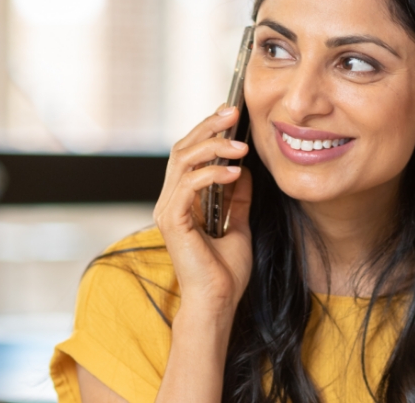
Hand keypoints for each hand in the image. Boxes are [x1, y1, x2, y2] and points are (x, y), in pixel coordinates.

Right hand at [153, 106, 252, 315]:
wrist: (218, 301)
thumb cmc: (225, 270)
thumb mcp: (239, 223)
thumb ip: (238, 197)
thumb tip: (245, 170)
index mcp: (183, 199)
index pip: (190, 153)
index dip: (208, 129)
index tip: (232, 113)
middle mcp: (171, 200)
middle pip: (183, 148)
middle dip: (209, 126)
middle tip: (234, 112)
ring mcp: (169, 210)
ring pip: (183, 160)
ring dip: (214, 146)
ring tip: (241, 146)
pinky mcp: (172, 221)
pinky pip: (188, 185)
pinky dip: (212, 174)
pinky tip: (236, 172)